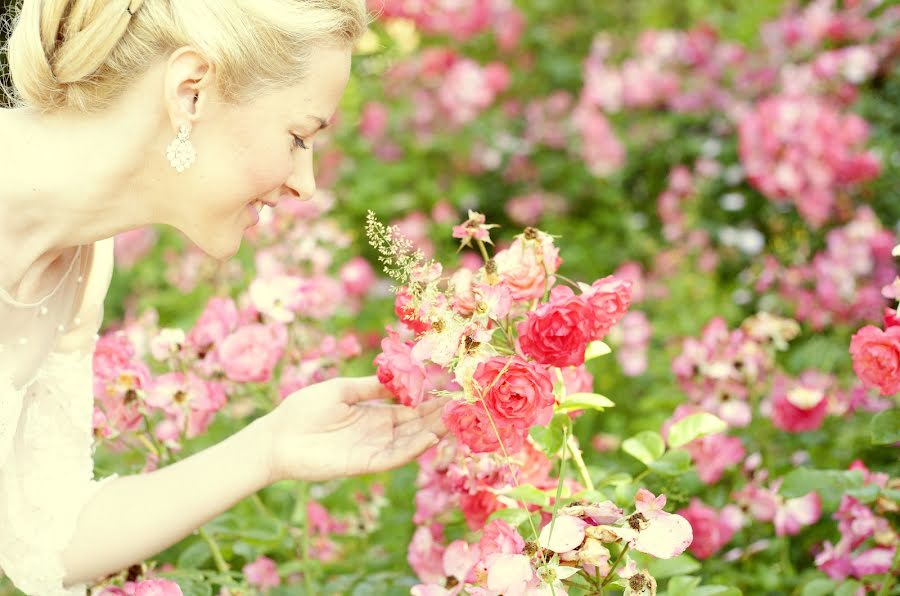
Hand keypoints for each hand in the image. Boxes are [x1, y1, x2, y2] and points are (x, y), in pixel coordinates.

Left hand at [261, 376, 447, 482]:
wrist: (277, 437)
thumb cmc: (303, 409)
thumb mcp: (342, 390)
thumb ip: (372, 386)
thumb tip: (400, 375)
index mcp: (372, 413)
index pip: (408, 409)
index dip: (428, 402)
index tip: (449, 391)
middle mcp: (377, 432)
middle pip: (414, 426)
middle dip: (437, 416)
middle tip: (462, 406)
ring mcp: (372, 449)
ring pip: (409, 442)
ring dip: (431, 432)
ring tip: (453, 421)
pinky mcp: (363, 464)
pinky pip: (393, 457)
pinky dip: (412, 448)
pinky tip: (429, 437)